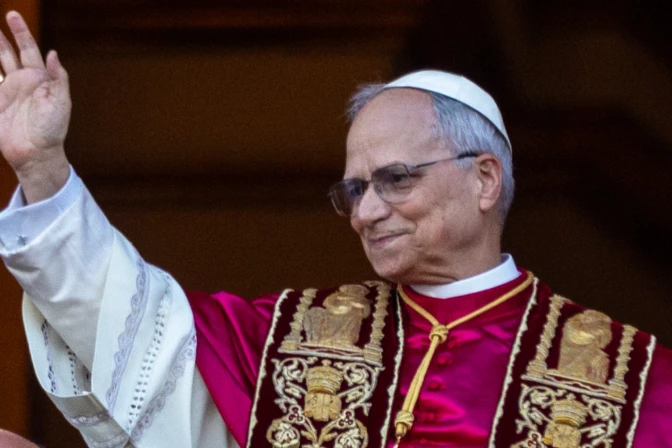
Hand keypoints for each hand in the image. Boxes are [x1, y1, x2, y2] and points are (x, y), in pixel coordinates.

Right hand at [0, 11, 70, 202]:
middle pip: (10, 53)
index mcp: (39, 79)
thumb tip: (53, 53)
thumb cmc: (53, 129)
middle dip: (4, 36)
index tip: (12, 16)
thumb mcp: (61, 102)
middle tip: (0, 19)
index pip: (29, 50)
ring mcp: (7, 92)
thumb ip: (57, 77)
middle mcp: (23, 82)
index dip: (21, 33)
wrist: (36, 153)